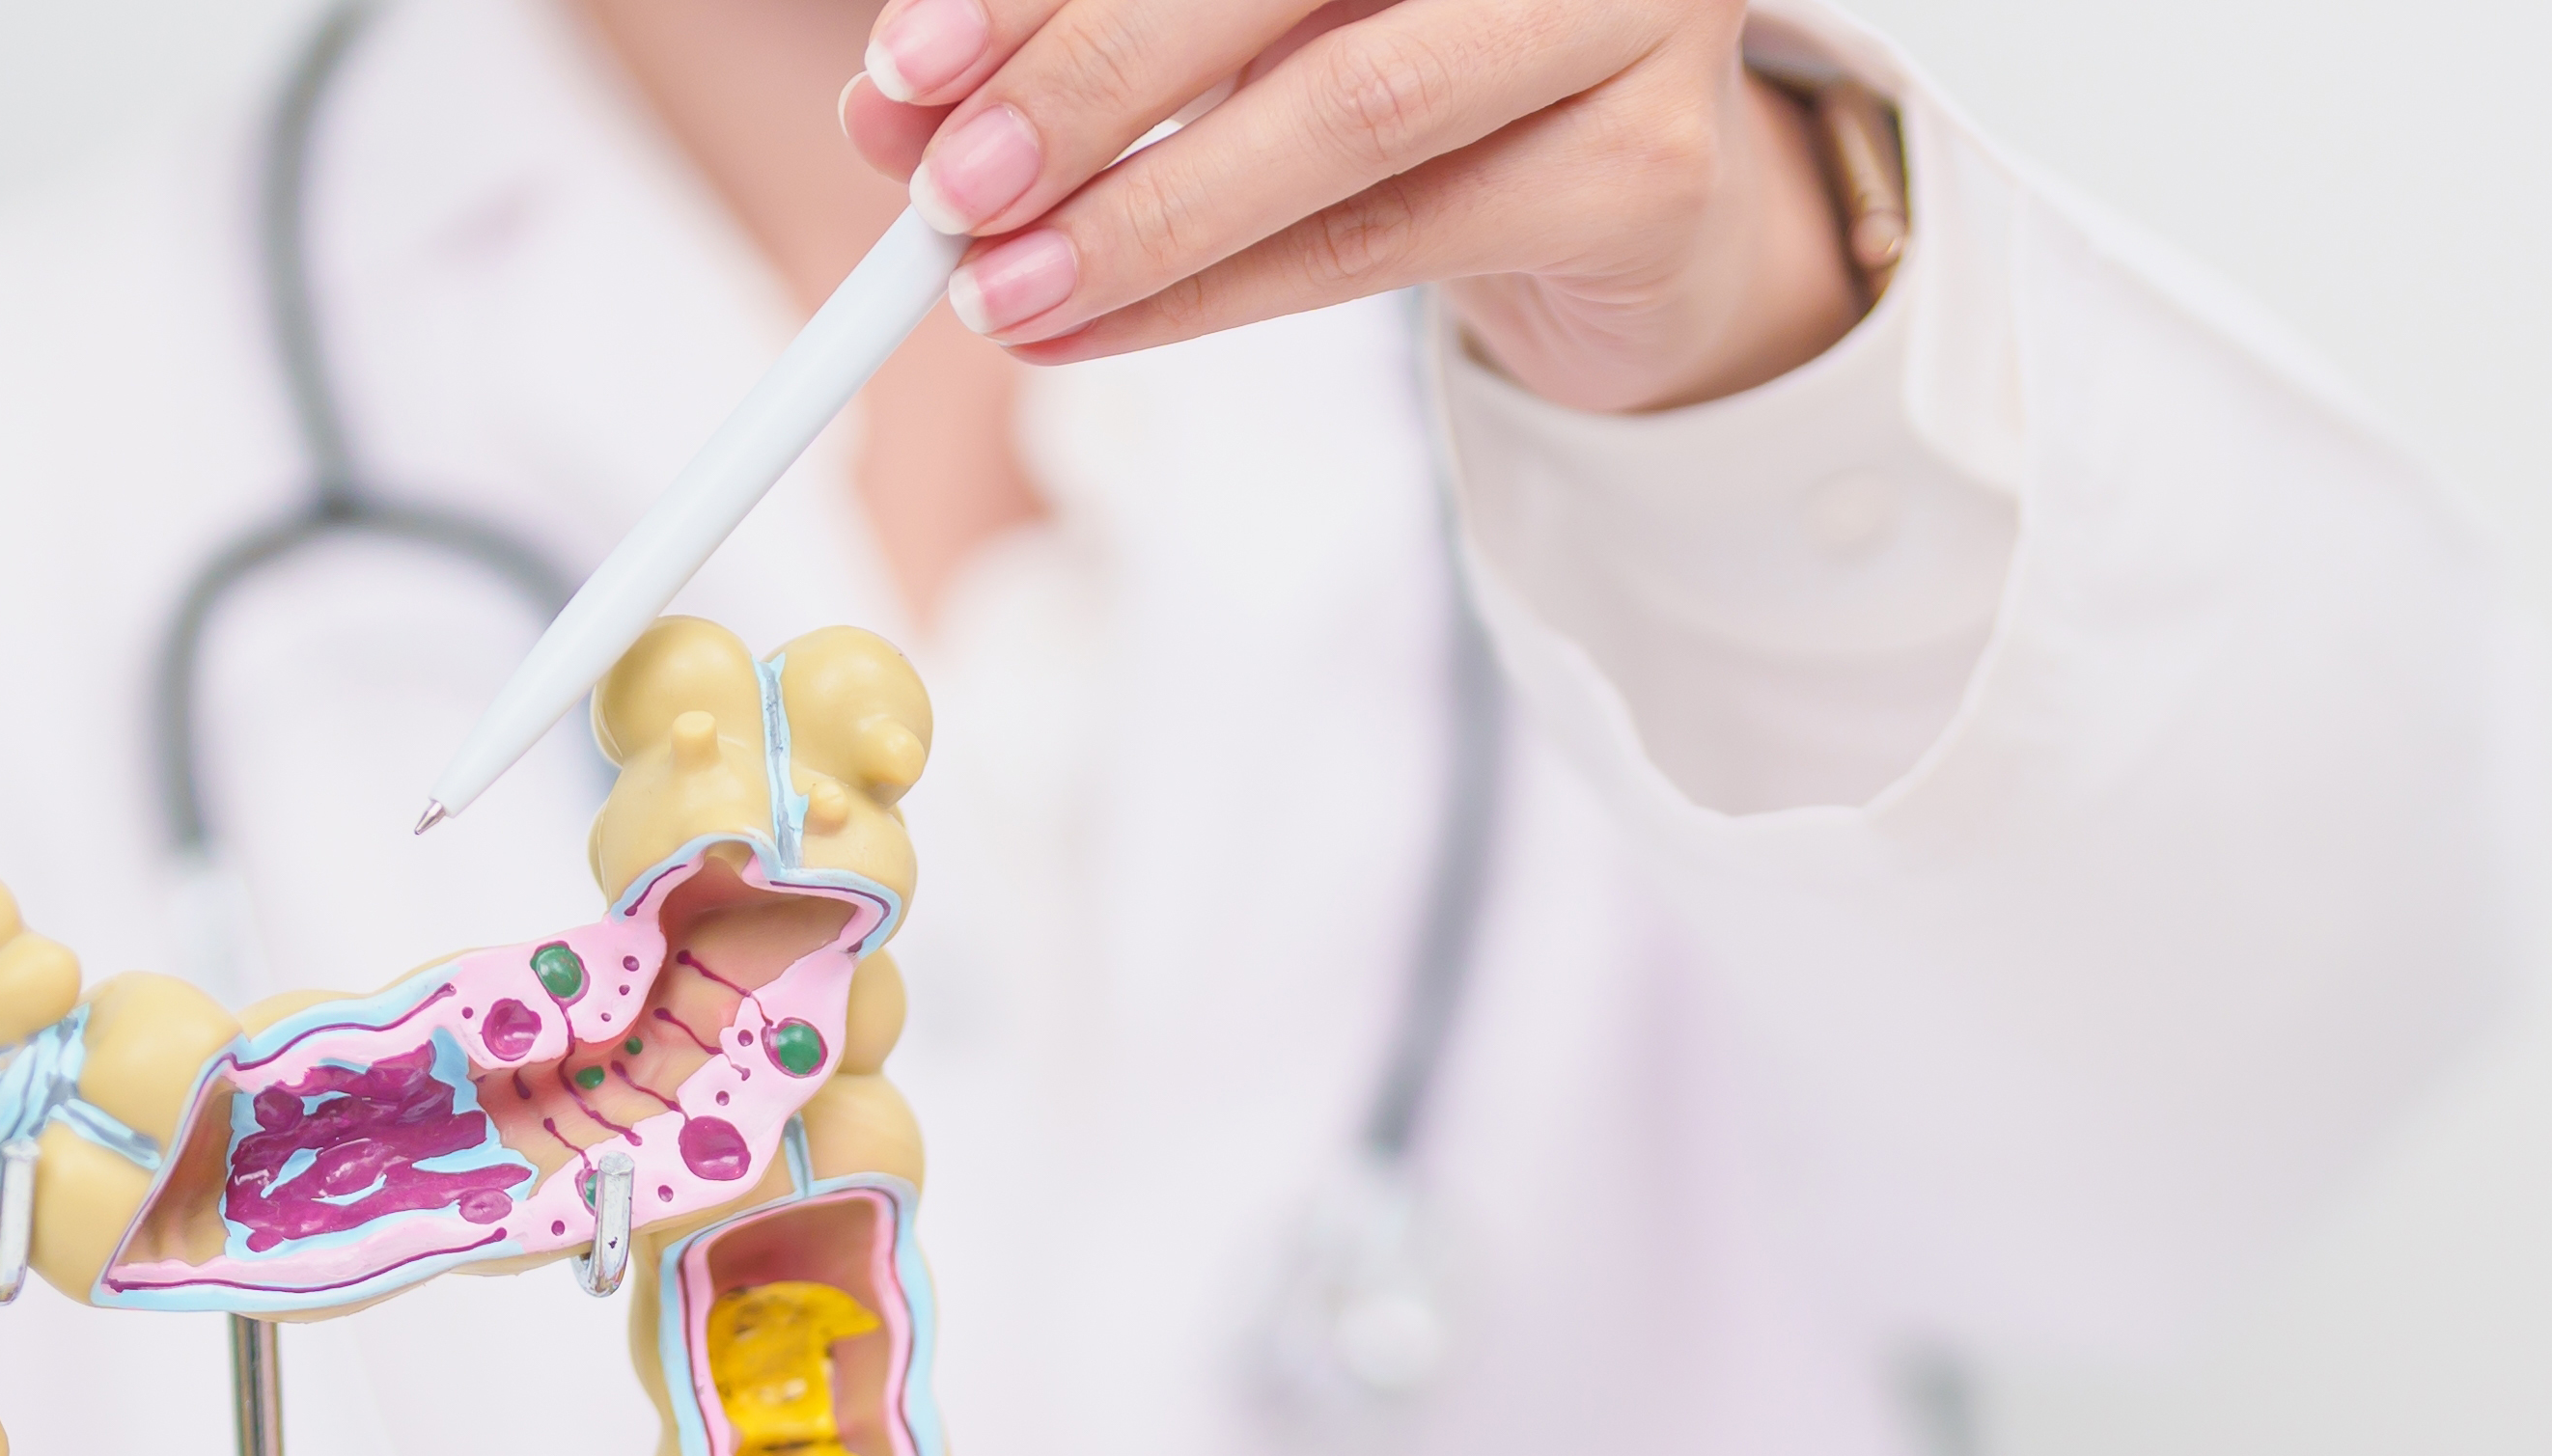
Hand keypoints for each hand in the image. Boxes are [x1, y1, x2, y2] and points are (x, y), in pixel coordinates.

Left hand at [840, 0, 1865, 412]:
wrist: (1631, 194)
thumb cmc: (1410, 62)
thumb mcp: (1239, 27)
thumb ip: (1085, 45)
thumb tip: (902, 108)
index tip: (911, 64)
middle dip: (1088, 85)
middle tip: (947, 190)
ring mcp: (1626, 11)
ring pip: (1347, 114)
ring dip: (1148, 219)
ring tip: (1000, 293)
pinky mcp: (1649, 164)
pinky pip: (1397, 238)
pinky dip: (1221, 294)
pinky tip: (1096, 330)